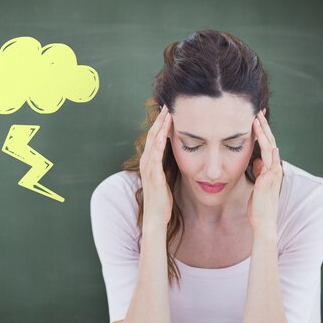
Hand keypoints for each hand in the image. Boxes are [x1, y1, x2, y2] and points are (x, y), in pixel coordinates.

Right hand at [139, 105, 172, 231]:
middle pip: (152, 135)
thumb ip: (166, 167)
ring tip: (167, 113)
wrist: (155, 218)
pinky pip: (155, 155)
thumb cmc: (161, 201)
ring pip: (153, 142)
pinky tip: (164, 133)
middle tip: (168, 105)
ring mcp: (148, 168)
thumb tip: (176, 157)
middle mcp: (146, 162)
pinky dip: (159, 142)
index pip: (154, 138)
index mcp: (149, 162)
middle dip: (160, 120)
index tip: (169, 111)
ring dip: (160, 127)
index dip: (161, 124)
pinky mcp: (153, 175)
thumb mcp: (164, 179)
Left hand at [246, 109, 283, 233]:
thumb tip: (257, 161)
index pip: (267, 146)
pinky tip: (267, 144)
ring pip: (269, 150)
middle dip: (264, 128)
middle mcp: (274, 170)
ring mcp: (272, 175)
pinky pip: (269, 165)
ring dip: (264, 135)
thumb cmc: (259, 205)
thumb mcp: (257, 184)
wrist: (263, 222)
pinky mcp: (267, 182)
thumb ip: (259, 172)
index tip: (256, 118)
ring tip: (258, 121)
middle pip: (270, 143)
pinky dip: (269, 153)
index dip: (262, 132)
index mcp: (270, 169)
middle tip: (258, 112)